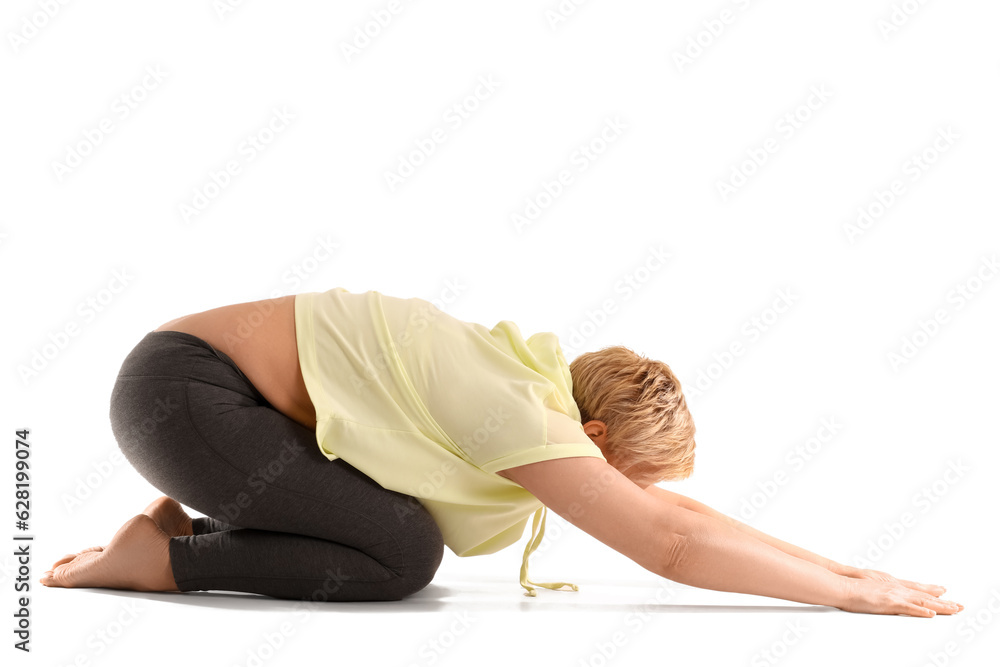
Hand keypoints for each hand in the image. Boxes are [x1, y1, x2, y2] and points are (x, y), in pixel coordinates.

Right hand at [836, 577, 962, 616]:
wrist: (841, 584)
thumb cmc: (851, 584)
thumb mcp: (869, 582)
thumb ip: (880, 587)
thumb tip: (884, 592)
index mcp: (892, 584)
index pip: (916, 587)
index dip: (931, 590)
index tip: (944, 592)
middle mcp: (896, 587)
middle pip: (924, 594)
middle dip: (942, 601)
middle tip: (958, 606)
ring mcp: (893, 594)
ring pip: (921, 601)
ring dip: (939, 606)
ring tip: (953, 610)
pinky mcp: (888, 602)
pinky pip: (908, 608)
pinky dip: (920, 610)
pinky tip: (931, 614)